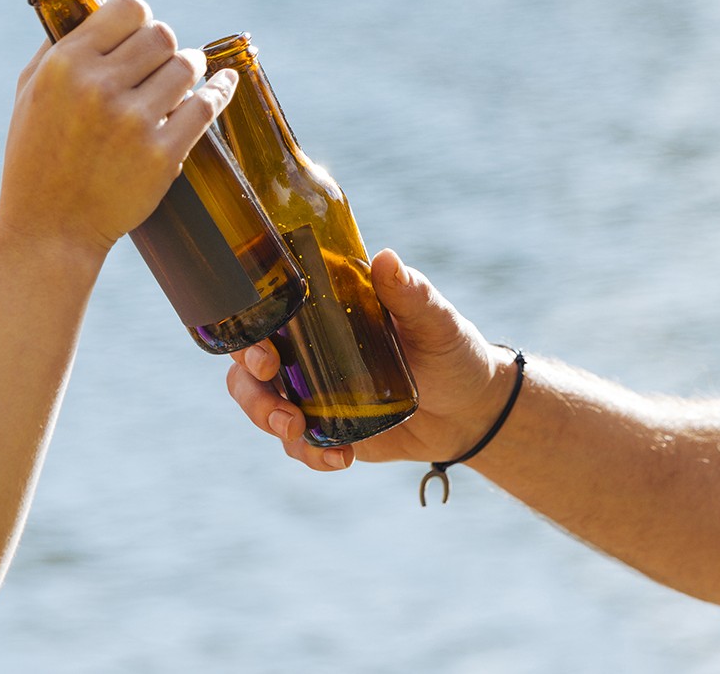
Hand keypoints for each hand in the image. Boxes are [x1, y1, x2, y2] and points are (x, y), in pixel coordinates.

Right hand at [0, 0, 238, 255]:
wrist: (48, 230)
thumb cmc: (35, 157)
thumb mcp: (33, 89)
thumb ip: (64, 33)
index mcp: (65, 64)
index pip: (128, 8)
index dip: (140, 19)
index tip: (139, 37)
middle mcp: (99, 87)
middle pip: (162, 35)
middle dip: (165, 47)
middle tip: (161, 66)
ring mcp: (132, 123)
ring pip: (187, 67)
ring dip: (189, 71)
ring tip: (180, 83)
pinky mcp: (161, 156)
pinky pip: (204, 108)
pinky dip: (219, 93)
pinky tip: (223, 86)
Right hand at [227, 248, 520, 470]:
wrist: (472, 410)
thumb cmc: (451, 350)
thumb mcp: (434, 320)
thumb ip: (410, 293)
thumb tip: (386, 259)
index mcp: (319, 314)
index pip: (264, 315)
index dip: (247, 334)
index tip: (264, 355)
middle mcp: (305, 350)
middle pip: (247, 367)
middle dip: (250, 390)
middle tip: (280, 407)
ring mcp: (312, 392)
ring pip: (261, 405)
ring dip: (268, 421)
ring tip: (297, 433)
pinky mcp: (326, 429)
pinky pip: (298, 444)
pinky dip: (309, 454)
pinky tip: (339, 459)